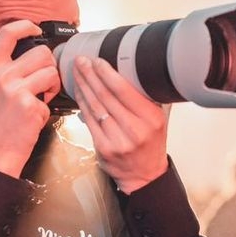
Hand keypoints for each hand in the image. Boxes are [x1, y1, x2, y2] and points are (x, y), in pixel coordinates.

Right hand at [0, 20, 60, 177]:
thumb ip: (1, 69)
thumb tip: (23, 52)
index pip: (7, 33)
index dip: (25, 26)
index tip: (35, 29)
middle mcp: (0, 75)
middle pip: (41, 52)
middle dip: (48, 66)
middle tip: (42, 82)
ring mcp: (15, 89)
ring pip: (51, 72)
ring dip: (52, 85)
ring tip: (41, 98)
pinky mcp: (29, 105)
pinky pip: (51, 96)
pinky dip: (46, 107)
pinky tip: (34, 116)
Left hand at [73, 56, 167, 192]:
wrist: (144, 175)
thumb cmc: (150, 144)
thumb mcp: (157, 119)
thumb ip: (143, 99)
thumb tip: (122, 72)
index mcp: (151, 118)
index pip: (124, 90)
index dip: (107, 73)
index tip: (97, 61)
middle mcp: (135, 129)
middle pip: (106, 96)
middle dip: (91, 75)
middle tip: (82, 61)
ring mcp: (118, 140)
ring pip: (95, 107)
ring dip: (83, 86)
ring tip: (77, 72)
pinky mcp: (104, 148)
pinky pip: (89, 120)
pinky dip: (82, 103)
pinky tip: (79, 92)